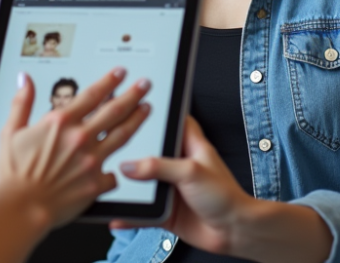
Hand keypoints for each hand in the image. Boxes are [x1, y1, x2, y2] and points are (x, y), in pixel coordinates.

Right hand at [0, 68, 152, 231]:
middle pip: (115, 110)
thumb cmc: (14, 173)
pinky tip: (126, 165)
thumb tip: (26, 80)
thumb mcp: (11, 131)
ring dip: (137, 119)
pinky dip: (119, 170)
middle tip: (144, 85)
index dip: (109, 81)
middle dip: (133, 94)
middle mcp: (80, 138)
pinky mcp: (96, 184)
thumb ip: (22, 103)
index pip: (93, 94)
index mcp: (61, 122)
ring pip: (122, 135)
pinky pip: (114, 174)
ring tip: (146, 109)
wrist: (20, 208)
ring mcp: (91, 161)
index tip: (120, 73)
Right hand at [112, 116, 252, 255]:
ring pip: (143, 183)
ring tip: (105, 181)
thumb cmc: (225, 196)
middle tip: (108, 146)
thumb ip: (159, 167)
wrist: (234, 231)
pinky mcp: (167, 211)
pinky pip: (143, 211)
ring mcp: (171, 188)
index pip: (174, 122)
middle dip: (131, 152)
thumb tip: (129, 166)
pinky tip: (117, 216)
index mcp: (190, 146)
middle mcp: (178, 165)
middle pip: (150, 152)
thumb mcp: (191, 172)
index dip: (158, 114)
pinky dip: (130, 215)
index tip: (136, 107)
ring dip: (128, 186)